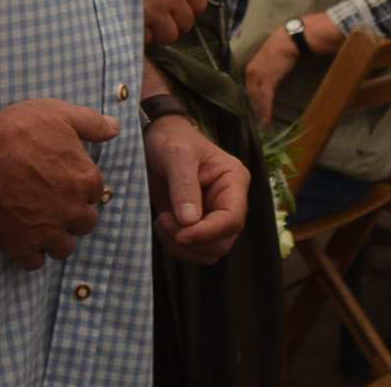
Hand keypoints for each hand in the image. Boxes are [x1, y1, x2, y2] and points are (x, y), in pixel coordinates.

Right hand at [0, 99, 117, 269]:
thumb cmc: (16, 130)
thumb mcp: (58, 114)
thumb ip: (92, 123)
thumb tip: (116, 128)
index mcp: (85, 179)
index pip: (95, 192)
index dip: (79, 185)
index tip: (63, 179)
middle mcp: (72, 210)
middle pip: (84, 224)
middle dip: (72, 214)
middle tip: (51, 201)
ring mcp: (47, 232)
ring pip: (64, 248)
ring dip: (55, 237)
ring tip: (39, 222)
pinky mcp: (21, 246)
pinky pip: (34, 262)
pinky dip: (30, 252)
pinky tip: (22, 235)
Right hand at [134, 0, 206, 46]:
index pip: (199, 3)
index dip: (185, 9)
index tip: (173, 9)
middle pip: (186, 23)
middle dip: (170, 23)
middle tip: (153, 17)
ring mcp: (157, 8)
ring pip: (169, 35)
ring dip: (155, 32)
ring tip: (139, 19)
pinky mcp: (139, 21)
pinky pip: (147, 39)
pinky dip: (138, 35)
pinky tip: (126, 20)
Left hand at [144, 114, 250, 263]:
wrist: (156, 138)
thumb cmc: (170, 139)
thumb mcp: (176, 154)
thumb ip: (183, 186)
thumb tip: (189, 222)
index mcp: (234, 180)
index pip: (232, 218)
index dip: (208, 232)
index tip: (180, 234)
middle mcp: (229, 202)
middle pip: (223, 241)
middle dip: (192, 240)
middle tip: (164, 220)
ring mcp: (214, 216)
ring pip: (209, 251)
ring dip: (182, 247)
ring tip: (162, 221)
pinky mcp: (198, 225)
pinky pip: (195, 250)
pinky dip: (177, 247)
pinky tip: (162, 225)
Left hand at [243, 29, 299, 126]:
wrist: (288, 41)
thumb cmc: (279, 47)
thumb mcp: (266, 59)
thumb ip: (262, 69)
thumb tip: (265, 78)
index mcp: (249, 67)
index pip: (247, 88)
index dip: (250, 100)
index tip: (251, 110)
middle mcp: (250, 73)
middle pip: (250, 95)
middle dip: (253, 109)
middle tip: (255, 122)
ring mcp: (258, 77)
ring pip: (257, 99)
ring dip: (259, 112)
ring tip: (261, 124)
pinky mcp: (269, 81)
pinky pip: (266, 99)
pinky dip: (266, 110)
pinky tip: (266, 120)